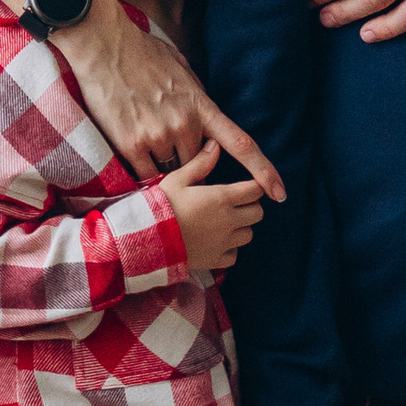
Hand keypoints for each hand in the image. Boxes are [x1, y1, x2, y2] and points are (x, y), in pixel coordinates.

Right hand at [53, 3, 282, 201]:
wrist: (104, 46)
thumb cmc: (141, 51)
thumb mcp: (181, 67)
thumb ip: (196, 95)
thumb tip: (205, 113)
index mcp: (201, 106)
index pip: (241, 144)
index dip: (264, 171)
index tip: (280, 192)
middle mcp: (184, 125)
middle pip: (199, 164)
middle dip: (191, 163)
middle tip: (170, 142)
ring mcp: (158, 135)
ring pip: (172, 171)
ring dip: (164, 163)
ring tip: (146, 137)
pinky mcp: (131, 144)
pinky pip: (146, 173)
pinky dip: (144, 169)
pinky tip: (135, 150)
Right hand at [159, 137, 266, 274]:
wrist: (147, 238)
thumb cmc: (161, 204)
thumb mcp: (178, 178)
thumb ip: (200, 162)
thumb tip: (215, 144)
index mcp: (221, 198)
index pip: (255, 190)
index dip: (255, 185)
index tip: (249, 184)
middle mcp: (228, 221)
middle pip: (257, 213)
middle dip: (251, 206)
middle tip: (237, 202)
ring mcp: (223, 243)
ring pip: (248, 235)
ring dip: (241, 227)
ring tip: (226, 221)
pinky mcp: (215, 260)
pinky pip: (234, 255)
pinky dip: (230, 249)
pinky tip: (217, 241)